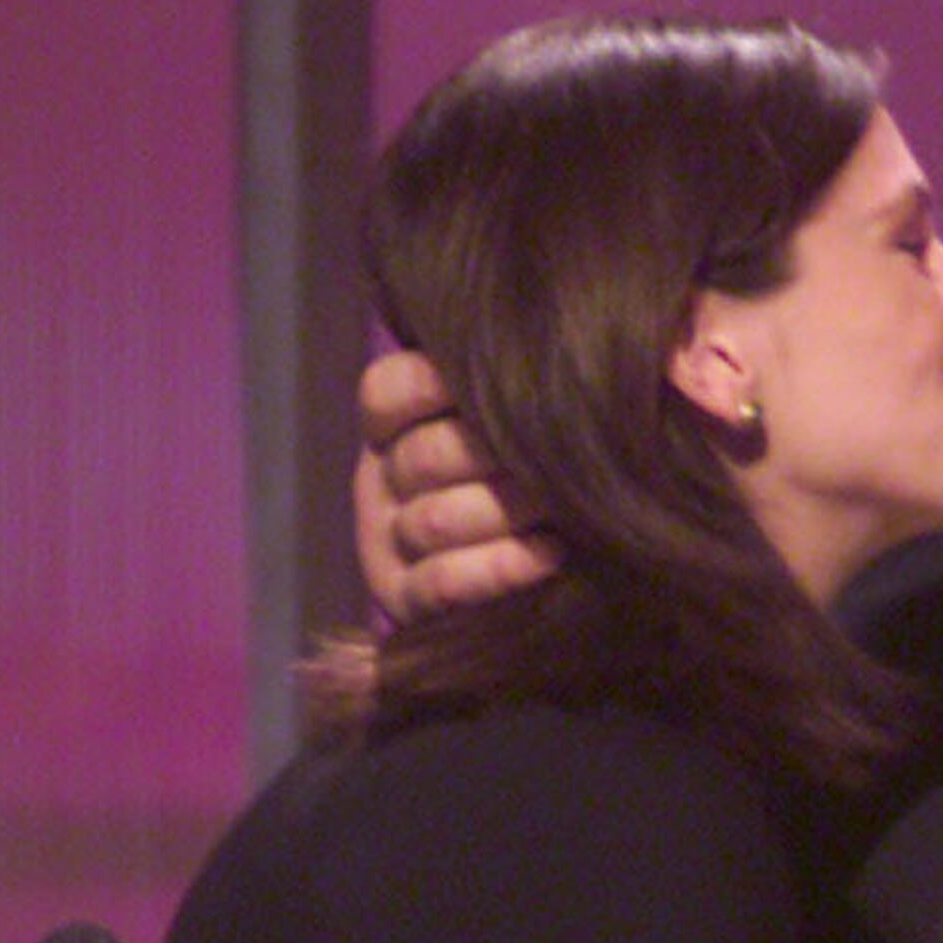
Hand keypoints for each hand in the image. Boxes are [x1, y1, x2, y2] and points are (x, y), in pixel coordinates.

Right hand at [352, 349, 553, 620]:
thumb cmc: (524, 478)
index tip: (499, 378)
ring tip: (561, 504)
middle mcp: (381, 484)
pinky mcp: (405, 602)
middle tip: (558, 450)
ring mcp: (388, 544)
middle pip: (422, 458)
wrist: (514, 584)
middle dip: (493, 455)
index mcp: (391, 432)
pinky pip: (443, 583)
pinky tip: (550, 553)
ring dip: (504, 511)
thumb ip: (511, 388)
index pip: (385, 392)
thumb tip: (558, 340)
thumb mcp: (504, 424)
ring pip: (435, 521)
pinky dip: (499, 567)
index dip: (431, 383)